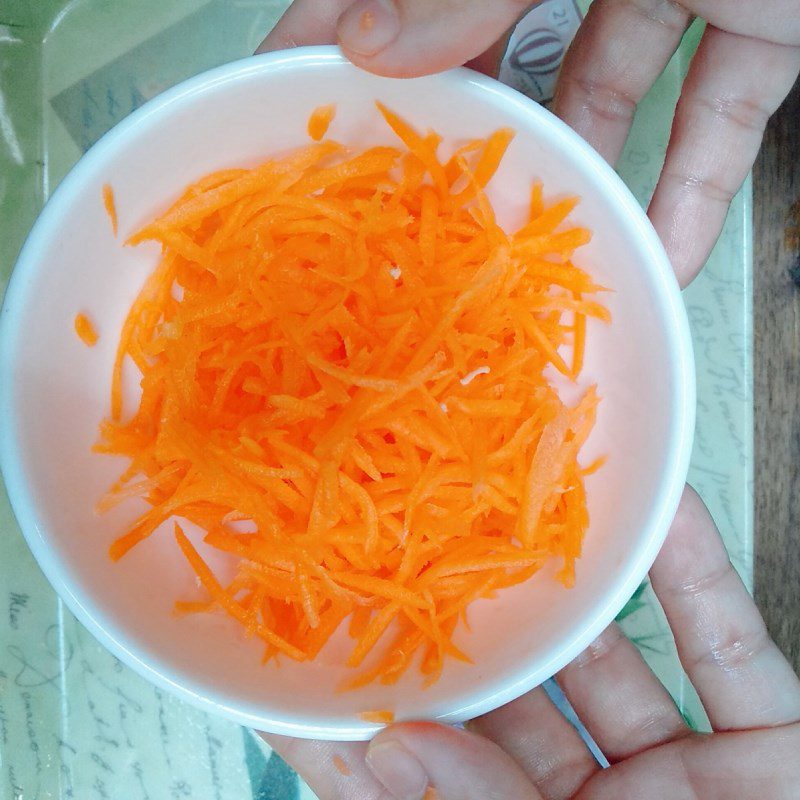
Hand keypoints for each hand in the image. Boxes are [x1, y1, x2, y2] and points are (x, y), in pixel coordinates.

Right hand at [257, 0, 799, 286]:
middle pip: (498, 28)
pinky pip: (711, 115)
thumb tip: (374, 40)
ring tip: (526, 241)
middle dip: (458, 110)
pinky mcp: (761, 20)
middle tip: (405, 186)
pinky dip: (690, 187)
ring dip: (576, 168)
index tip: (283, 84)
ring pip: (605, 82)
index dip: (336, 16)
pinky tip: (665, 256)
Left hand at [261, 486, 799, 798]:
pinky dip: (695, 573)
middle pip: (519, 698)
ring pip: (614, 655)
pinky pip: (724, 642)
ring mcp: (681, 773)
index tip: (301, 656)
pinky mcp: (767, 743)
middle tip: (409, 542)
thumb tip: (389, 755)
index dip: (362, 722)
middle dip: (471, 624)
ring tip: (515, 505)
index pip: (424, 777)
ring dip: (574, 583)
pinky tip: (660, 507)